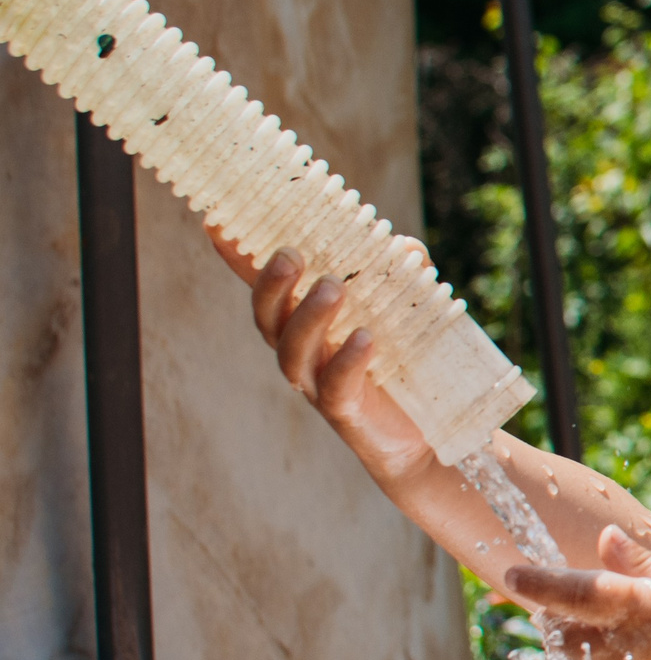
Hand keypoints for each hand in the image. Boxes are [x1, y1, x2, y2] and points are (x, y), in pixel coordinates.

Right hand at [209, 226, 433, 482]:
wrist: (424, 435)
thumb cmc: (406, 365)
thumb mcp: (408, 313)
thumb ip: (404, 277)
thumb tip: (405, 246)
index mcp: (306, 321)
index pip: (267, 287)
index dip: (238, 260)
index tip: (217, 224)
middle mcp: (302, 351)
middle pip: (270, 317)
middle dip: (273, 285)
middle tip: (290, 255)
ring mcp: (317, 383)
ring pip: (293, 351)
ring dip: (309, 316)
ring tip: (332, 287)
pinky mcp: (345, 411)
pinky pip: (334, 387)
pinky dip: (347, 361)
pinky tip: (365, 338)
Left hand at [507, 525, 650, 659]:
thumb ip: (642, 563)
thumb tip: (605, 536)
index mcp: (638, 607)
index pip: (569, 591)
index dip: (536, 582)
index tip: (512, 573)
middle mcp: (626, 651)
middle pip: (562, 636)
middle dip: (556, 621)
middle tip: (565, 610)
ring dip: (576, 657)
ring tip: (601, 641)